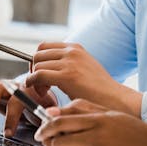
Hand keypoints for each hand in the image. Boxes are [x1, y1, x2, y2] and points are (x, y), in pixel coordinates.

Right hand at [0, 78, 56, 136]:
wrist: (41, 97)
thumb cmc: (42, 108)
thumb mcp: (46, 114)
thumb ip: (44, 118)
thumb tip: (45, 125)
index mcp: (29, 92)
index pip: (17, 101)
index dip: (11, 117)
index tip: (8, 134)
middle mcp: (14, 86)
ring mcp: (2, 85)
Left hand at [26, 42, 142, 116]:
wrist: (114, 99)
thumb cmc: (99, 90)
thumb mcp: (84, 68)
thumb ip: (68, 64)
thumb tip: (49, 67)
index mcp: (75, 48)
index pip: (44, 46)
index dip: (38, 61)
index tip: (41, 75)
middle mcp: (72, 51)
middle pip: (38, 54)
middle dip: (34, 69)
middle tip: (40, 85)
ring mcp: (69, 62)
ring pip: (36, 66)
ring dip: (35, 80)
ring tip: (44, 92)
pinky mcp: (67, 76)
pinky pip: (38, 76)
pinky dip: (33, 84)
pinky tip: (41, 94)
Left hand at [35, 99, 146, 145]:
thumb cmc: (135, 133)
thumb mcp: (111, 114)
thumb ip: (83, 109)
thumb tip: (54, 112)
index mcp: (99, 118)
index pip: (62, 120)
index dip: (46, 127)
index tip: (42, 132)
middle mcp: (99, 135)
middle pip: (60, 140)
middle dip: (51, 144)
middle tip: (51, 145)